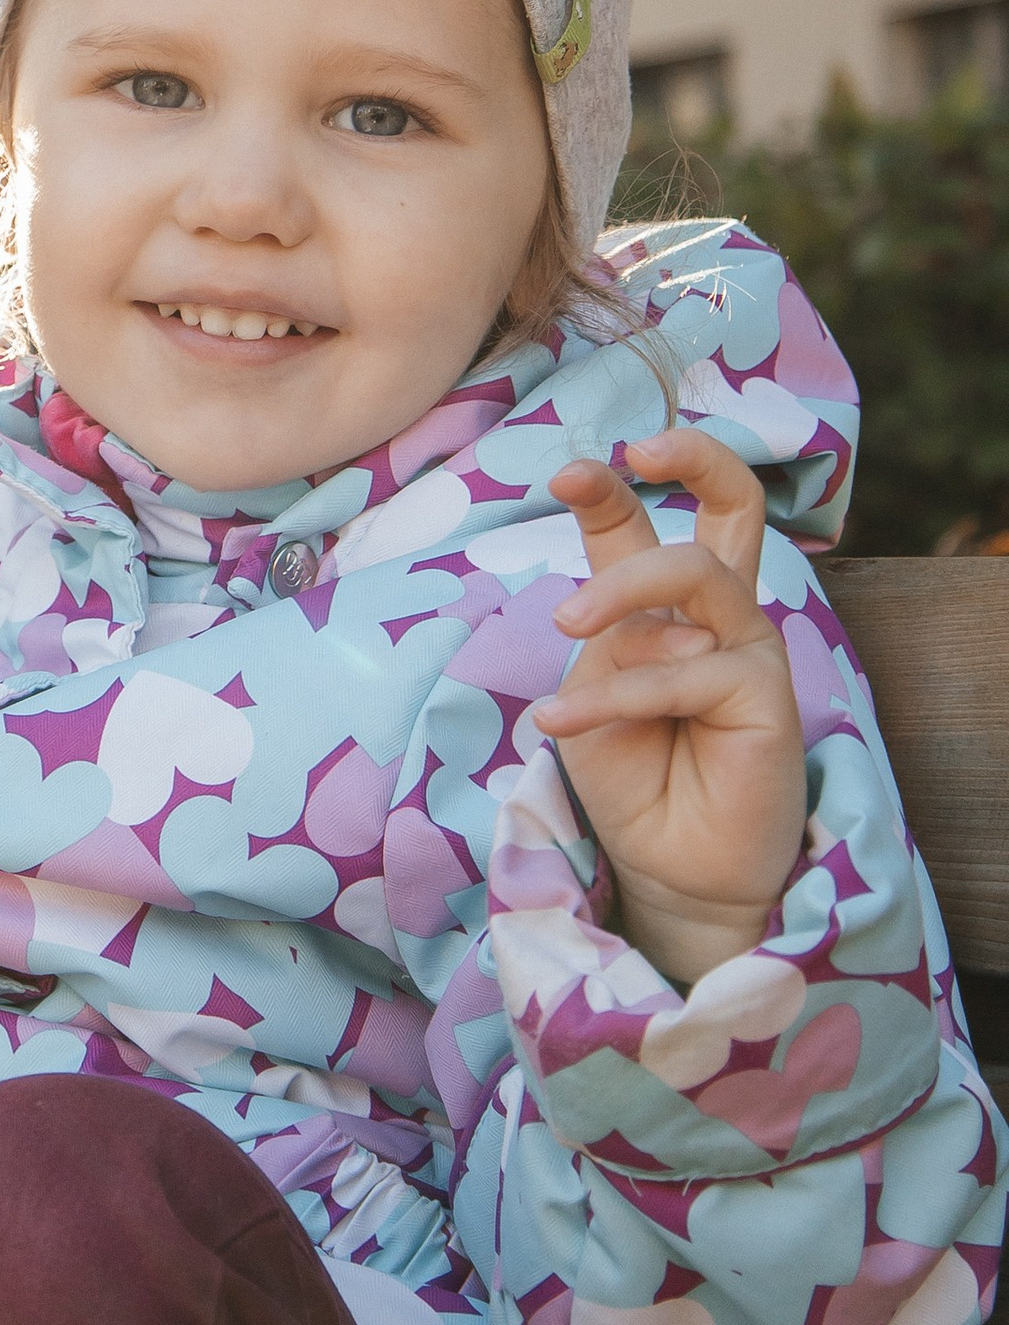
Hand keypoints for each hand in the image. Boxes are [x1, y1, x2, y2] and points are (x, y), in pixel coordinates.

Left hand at [539, 430, 808, 986]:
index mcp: (662, 606)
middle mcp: (715, 614)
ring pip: (696, 572)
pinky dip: (614, 696)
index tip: (567, 470)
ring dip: (622, 590)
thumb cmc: (629, 776)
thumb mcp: (591, 695)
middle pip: (737, 505)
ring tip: (566, 625)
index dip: (608, 490)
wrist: (667, 866)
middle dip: (692, 458)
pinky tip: (558, 724)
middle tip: (616, 462)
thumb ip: (610, 642)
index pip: (642, 528)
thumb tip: (653, 623)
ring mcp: (749, 647)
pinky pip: (683, 673)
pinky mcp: (767, 695)